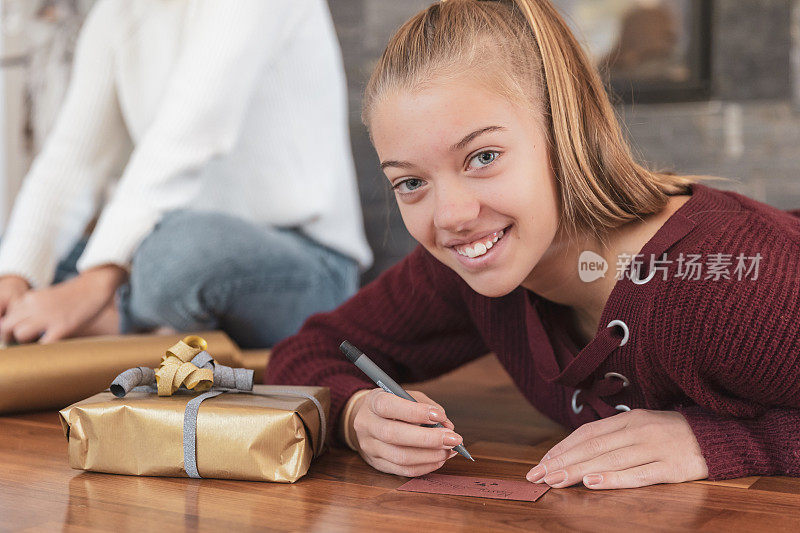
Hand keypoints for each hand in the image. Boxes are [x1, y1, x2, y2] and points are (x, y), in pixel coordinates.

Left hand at [0, 265, 125, 343]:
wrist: (96, 285)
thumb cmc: (75, 294)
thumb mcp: (47, 296)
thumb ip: (33, 308)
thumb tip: (23, 327)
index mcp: (30, 298)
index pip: (7, 316)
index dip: (10, 327)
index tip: (17, 333)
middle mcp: (35, 306)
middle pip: (7, 326)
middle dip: (10, 337)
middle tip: (21, 342)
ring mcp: (48, 317)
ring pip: (20, 334)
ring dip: (26, 342)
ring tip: (38, 343)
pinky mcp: (62, 327)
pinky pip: (43, 344)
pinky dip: (44, 349)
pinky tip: (52, 346)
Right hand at [351, 388, 460, 476]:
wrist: (368, 419)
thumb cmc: (394, 406)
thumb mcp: (407, 396)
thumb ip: (428, 407)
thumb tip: (448, 427)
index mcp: (373, 402)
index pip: (388, 407)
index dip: (415, 412)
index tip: (439, 416)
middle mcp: (367, 425)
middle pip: (394, 435)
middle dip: (428, 439)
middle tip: (453, 438)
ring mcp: (370, 447)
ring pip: (400, 457)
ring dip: (430, 455)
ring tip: (449, 450)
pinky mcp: (377, 464)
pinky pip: (403, 470)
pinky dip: (425, 466)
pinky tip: (439, 459)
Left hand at [526, 409, 707, 489]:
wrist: (718, 437)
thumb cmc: (672, 434)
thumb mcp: (641, 426)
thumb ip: (613, 436)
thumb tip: (578, 451)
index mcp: (628, 419)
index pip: (587, 433)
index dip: (562, 447)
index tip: (542, 462)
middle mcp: (638, 430)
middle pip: (592, 446)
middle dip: (562, 462)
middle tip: (538, 475)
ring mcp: (654, 448)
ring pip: (609, 459)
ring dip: (578, 470)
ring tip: (556, 480)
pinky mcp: (672, 467)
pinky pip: (638, 474)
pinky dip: (614, 478)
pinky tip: (593, 483)